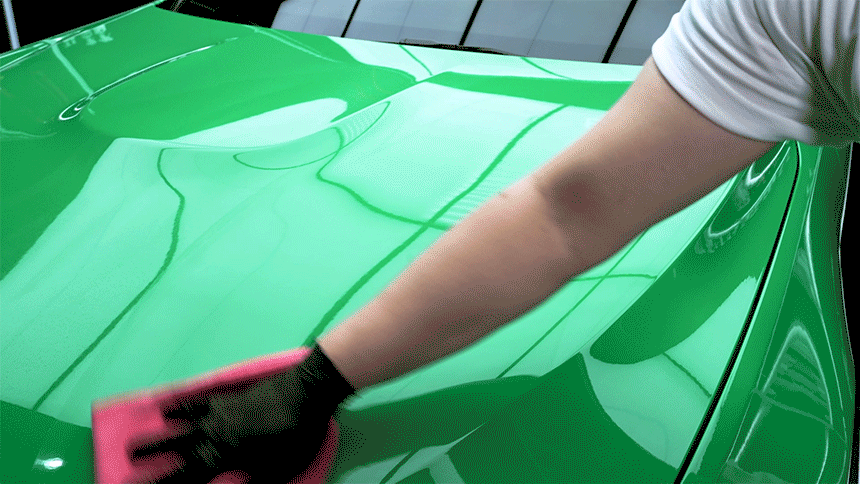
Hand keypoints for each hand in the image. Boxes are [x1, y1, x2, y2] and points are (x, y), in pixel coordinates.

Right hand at [128, 344, 354, 482]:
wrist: (307, 390)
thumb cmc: (297, 434)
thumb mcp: (278, 470)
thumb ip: (254, 483)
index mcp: (224, 454)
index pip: (187, 476)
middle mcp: (215, 432)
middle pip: (176, 447)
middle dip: (152, 456)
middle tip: (127, 458)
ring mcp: (220, 412)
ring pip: (182, 424)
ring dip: (160, 432)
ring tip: (138, 437)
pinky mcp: (229, 397)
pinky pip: (199, 401)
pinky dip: (182, 404)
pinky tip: (171, 404)